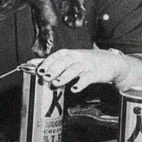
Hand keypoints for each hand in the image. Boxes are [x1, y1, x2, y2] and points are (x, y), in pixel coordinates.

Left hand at [27, 48, 141, 92]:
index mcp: (69, 53)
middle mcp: (77, 57)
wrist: (110, 62)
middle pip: (64, 61)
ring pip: (74, 69)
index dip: (47, 62)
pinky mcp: (95, 73)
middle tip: (45, 77)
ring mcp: (86, 65)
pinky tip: (74, 89)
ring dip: (64, 76)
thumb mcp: (69, 58)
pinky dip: (80, 83)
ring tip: (56, 83)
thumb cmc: (85, 61)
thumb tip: (30, 63)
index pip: (56, 56)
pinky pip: (87, 78)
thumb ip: (51, 62)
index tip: (38, 70)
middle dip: (53, 69)